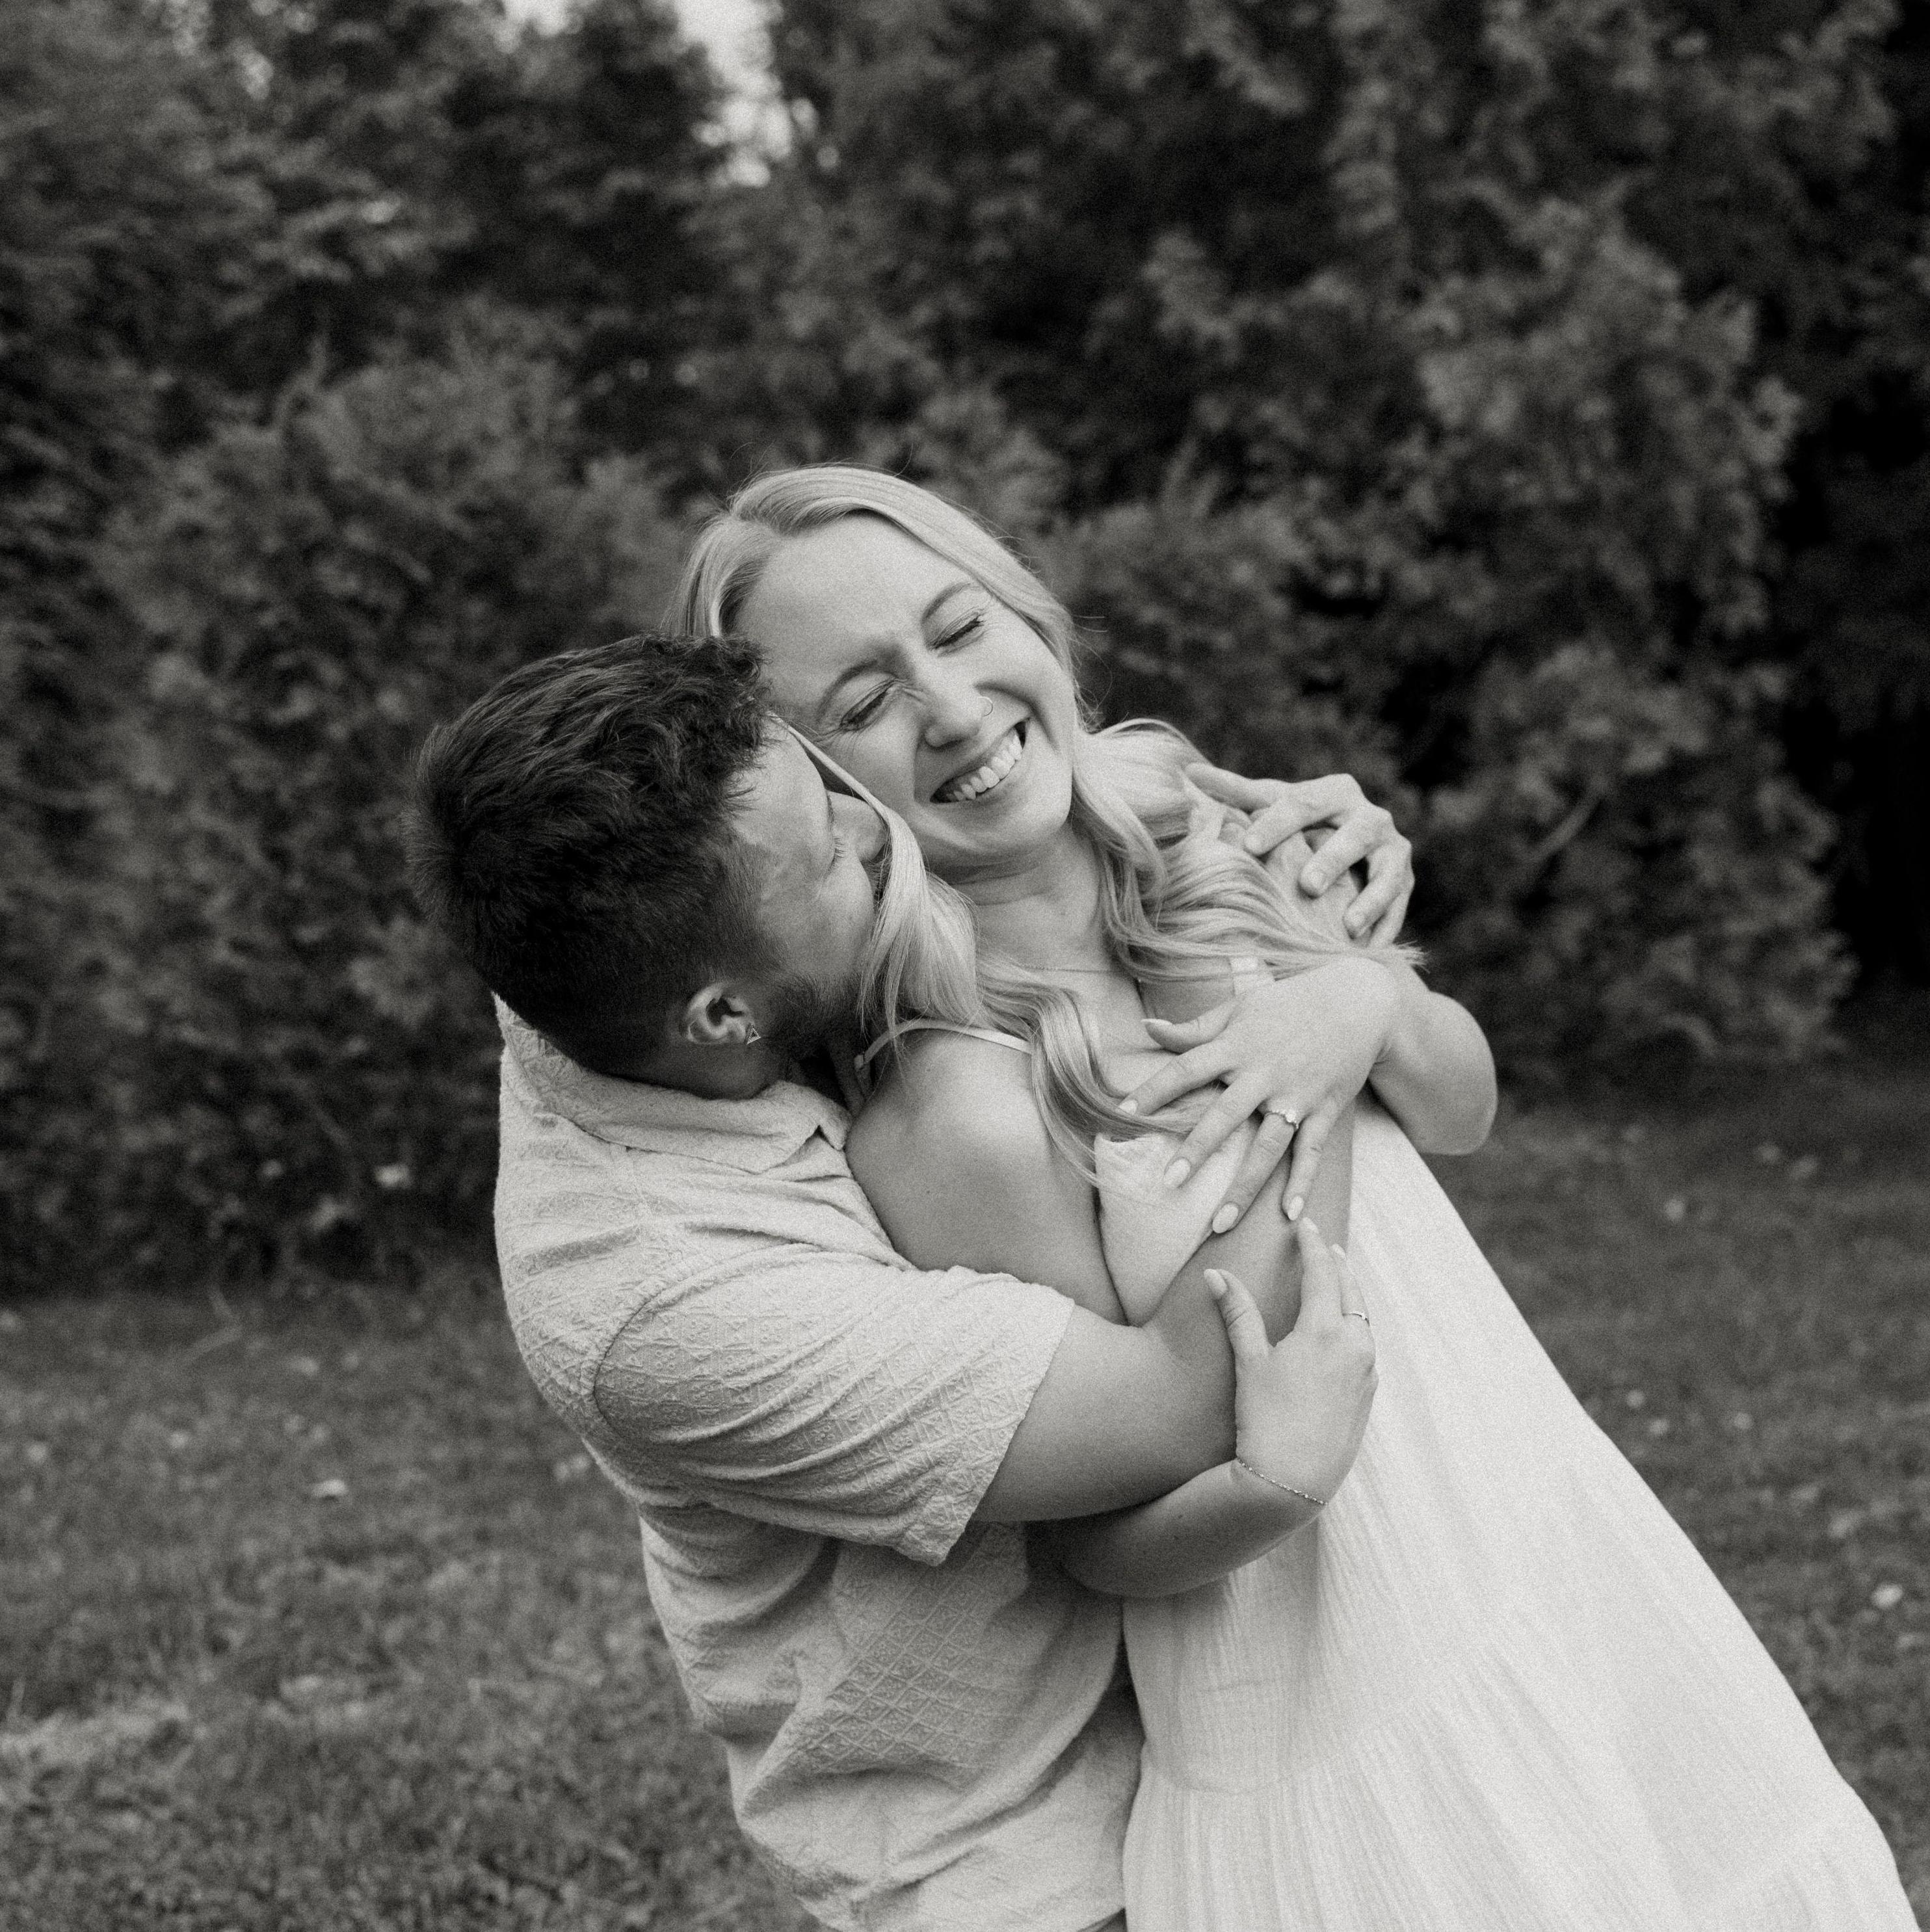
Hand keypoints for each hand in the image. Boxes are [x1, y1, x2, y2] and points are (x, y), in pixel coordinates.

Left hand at [1125, 958, 1396, 1224]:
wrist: (1358, 1001)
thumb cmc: (1288, 1004)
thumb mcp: (1239, 1007)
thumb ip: (1193, 1028)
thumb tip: (1146, 1026)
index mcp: (1236, 1046)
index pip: (1186, 1069)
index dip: (1154, 1090)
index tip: (1122, 1112)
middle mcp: (1264, 1073)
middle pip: (1225, 1115)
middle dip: (1198, 1150)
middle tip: (1169, 1182)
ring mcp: (1296, 1095)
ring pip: (1267, 1147)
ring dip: (1244, 1188)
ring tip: (1219, 1224)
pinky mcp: (1325, 1111)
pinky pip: (1311, 1153)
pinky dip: (1301, 1184)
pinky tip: (1289, 1216)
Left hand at [1186, 763, 1412, 945]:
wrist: (1347, 849)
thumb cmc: (1297, 826)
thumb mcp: (1269, 806)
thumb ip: (1234, 792)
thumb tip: (1186, 771)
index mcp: (1333, 791)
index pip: (1303, 803)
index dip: (1277, 825)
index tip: (1249, 846)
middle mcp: (1369, 815)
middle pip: (1355, 832)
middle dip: (1333, 859)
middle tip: (1307, 886)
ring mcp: (1392, 848)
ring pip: (1387, 868)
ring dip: (1370, 898)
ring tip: (1347, 925)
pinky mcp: (1404, 880)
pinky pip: (1399, 904)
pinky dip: (1385, 926)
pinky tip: (1367, 949)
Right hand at [1207, 1222, 1375, 1509]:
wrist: (1293, 1481)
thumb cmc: (1266, 1420)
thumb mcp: (1249, 1362)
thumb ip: (1237, 1314)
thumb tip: (1214, 1275)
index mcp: (1326, 1331)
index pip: (1322, 1273)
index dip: (1312, 1245)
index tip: (1304, 1225)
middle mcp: (1355, 1346)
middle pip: (1352, 1291)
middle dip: (1338, 1265)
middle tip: (1326, 1245)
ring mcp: (1367, 1372)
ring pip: (1364, 1319)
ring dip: (1351, 1295)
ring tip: (1338, 1281)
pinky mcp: (1368, 1395)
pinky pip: (1367, 1346)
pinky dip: (1356, 1326)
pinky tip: (1345, 1330)